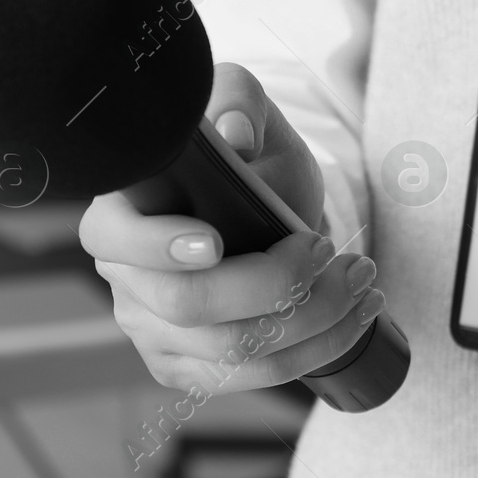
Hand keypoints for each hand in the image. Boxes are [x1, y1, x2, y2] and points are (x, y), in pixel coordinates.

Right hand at [79, 63, 384, 393]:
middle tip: (331, 248)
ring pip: (231, 350)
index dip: (158, 247)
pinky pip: (253, 377)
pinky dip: (315, 348)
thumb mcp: (248, 109)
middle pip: (188, 306)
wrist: (274, 208)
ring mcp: (154, 331)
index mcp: (121, 213)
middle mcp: (126, 280)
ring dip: (313, 317)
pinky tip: (353, 315)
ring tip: (362, 278)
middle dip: (275, 283)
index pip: (116, 239)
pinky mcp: (190, 368)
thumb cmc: (251, 158)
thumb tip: (235, 134)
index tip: (217, 241)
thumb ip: (237, 100)